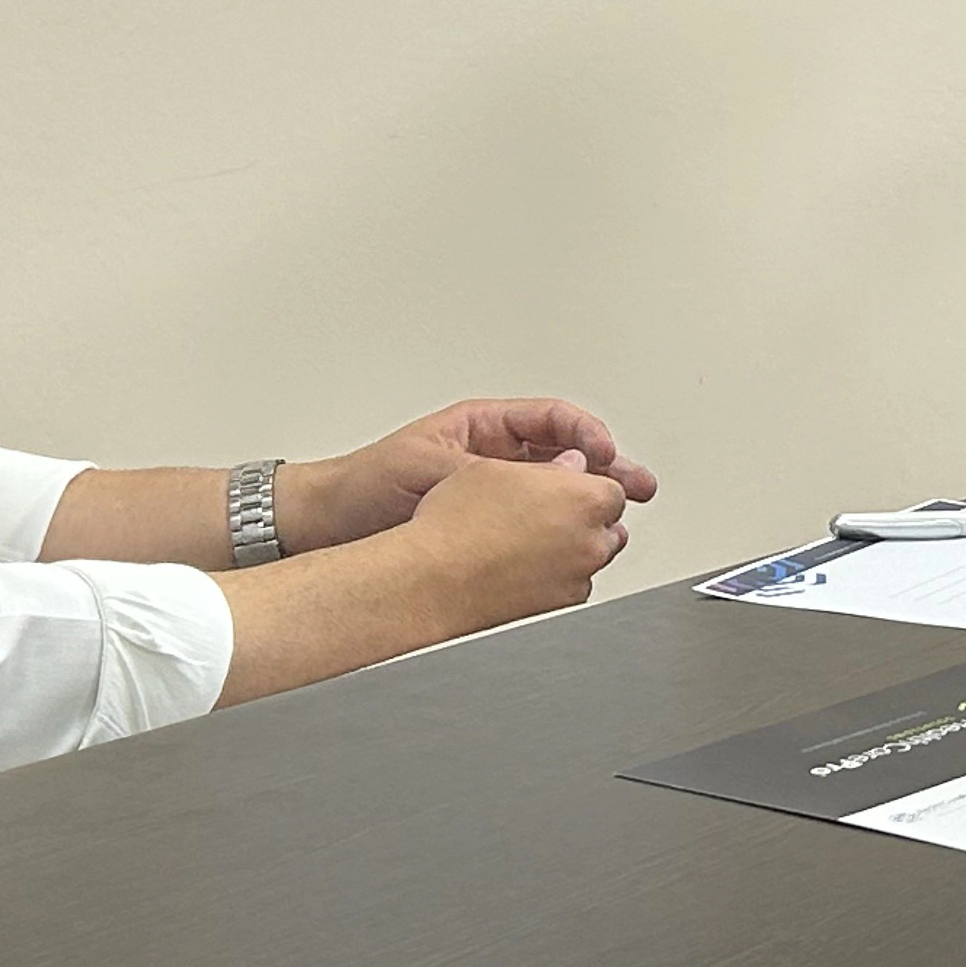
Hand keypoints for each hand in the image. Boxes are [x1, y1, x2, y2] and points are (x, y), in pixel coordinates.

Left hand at [283, 399, 657, 553]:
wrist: (327, 524)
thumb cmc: (364, 484)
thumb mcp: (427, 466)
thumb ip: (487, 470)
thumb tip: (548, 472)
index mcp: (484, 429)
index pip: (553, 420)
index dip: (586, 435)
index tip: (604, 454)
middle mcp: (495, 459)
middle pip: (567, 457)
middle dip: (607, 470)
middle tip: (638, 486)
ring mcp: (494, 493)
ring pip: (558, 493)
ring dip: (590, 503)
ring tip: (619, 517)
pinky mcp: (488, 529)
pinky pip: (536, 526)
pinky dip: (560, 533)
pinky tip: (575, 546)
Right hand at [382, 449, 632, 629]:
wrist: (430, 585)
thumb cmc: (456, 528)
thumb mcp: (497, 469)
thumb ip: (550, 466)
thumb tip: (570, 466)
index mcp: (586, 499)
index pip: (612, 488)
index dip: (584, 486)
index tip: (563, 488)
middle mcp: (592, 542)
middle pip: (607, 526)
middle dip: (583, 520)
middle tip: (542, 515)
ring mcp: (577, 581)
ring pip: (588, 561)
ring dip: (569, 551)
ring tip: (520, 544)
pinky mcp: (559, 611)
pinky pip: (567, 590)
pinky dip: (552, 581)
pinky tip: (516, 572)